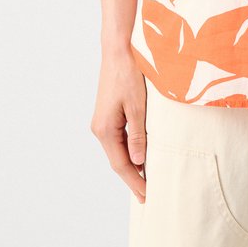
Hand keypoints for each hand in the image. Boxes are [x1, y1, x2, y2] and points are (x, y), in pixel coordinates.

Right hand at [90, 50, 147, 203]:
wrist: (118, 51)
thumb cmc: (128, 75)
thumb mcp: (137, 107)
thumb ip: (138, 136)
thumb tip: (139, 163)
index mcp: (105, 130)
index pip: (121, 164)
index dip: (135, 181)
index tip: (147, 195)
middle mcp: (100, 128)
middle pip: (117, 161)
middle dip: (132, 178)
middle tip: (148, 195)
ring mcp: (102, 122)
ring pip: (117, 151)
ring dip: (131, 166)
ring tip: (145, 181)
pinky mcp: (108, 115)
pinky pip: (118, 140)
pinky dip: (129, 151)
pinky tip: (139, 157)